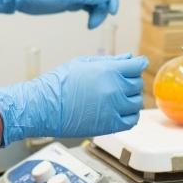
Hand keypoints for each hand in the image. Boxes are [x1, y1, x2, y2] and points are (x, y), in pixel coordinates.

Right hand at [0, 54, 147, 144]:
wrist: (44, 106)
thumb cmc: (59, 83)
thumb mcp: (83, 63)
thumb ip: (110, 61)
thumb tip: (129, 58)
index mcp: (109, 70)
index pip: (137, 65)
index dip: (138, 64)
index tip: (136, 65)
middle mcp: (115, 89)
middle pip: (138, 84)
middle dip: (131, 81)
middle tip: (119, 82)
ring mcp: (114, 108)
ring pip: (137, 103)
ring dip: (131, 99)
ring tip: (117, 98)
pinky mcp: (110, 125)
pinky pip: (132, 120)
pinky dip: (130, 115)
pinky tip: (119, 111)